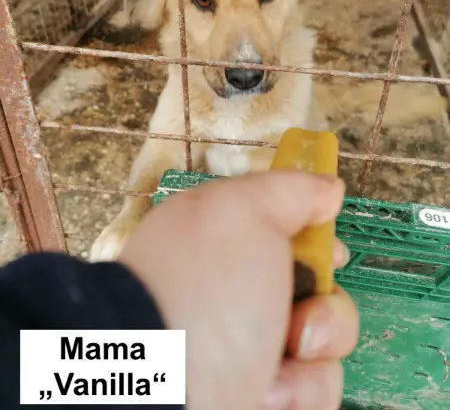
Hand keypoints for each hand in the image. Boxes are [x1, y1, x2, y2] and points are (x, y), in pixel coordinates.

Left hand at [119, 171, 358, 409]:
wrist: (166, 396)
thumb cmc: (198, 298)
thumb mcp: (240, 214)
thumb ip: (287, 191)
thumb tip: (327, 188)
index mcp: (224, 244)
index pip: (285, 232)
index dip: (316, 240)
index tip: (329, 250)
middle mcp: (238, 295)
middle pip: (316, 288)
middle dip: (326, 302)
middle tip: (300, 312)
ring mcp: (250, 346)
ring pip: (323, 340)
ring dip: (316, 350)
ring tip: (281, 361)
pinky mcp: (263, 390)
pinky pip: (314, 389)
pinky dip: (300, 392)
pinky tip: (268, 392)